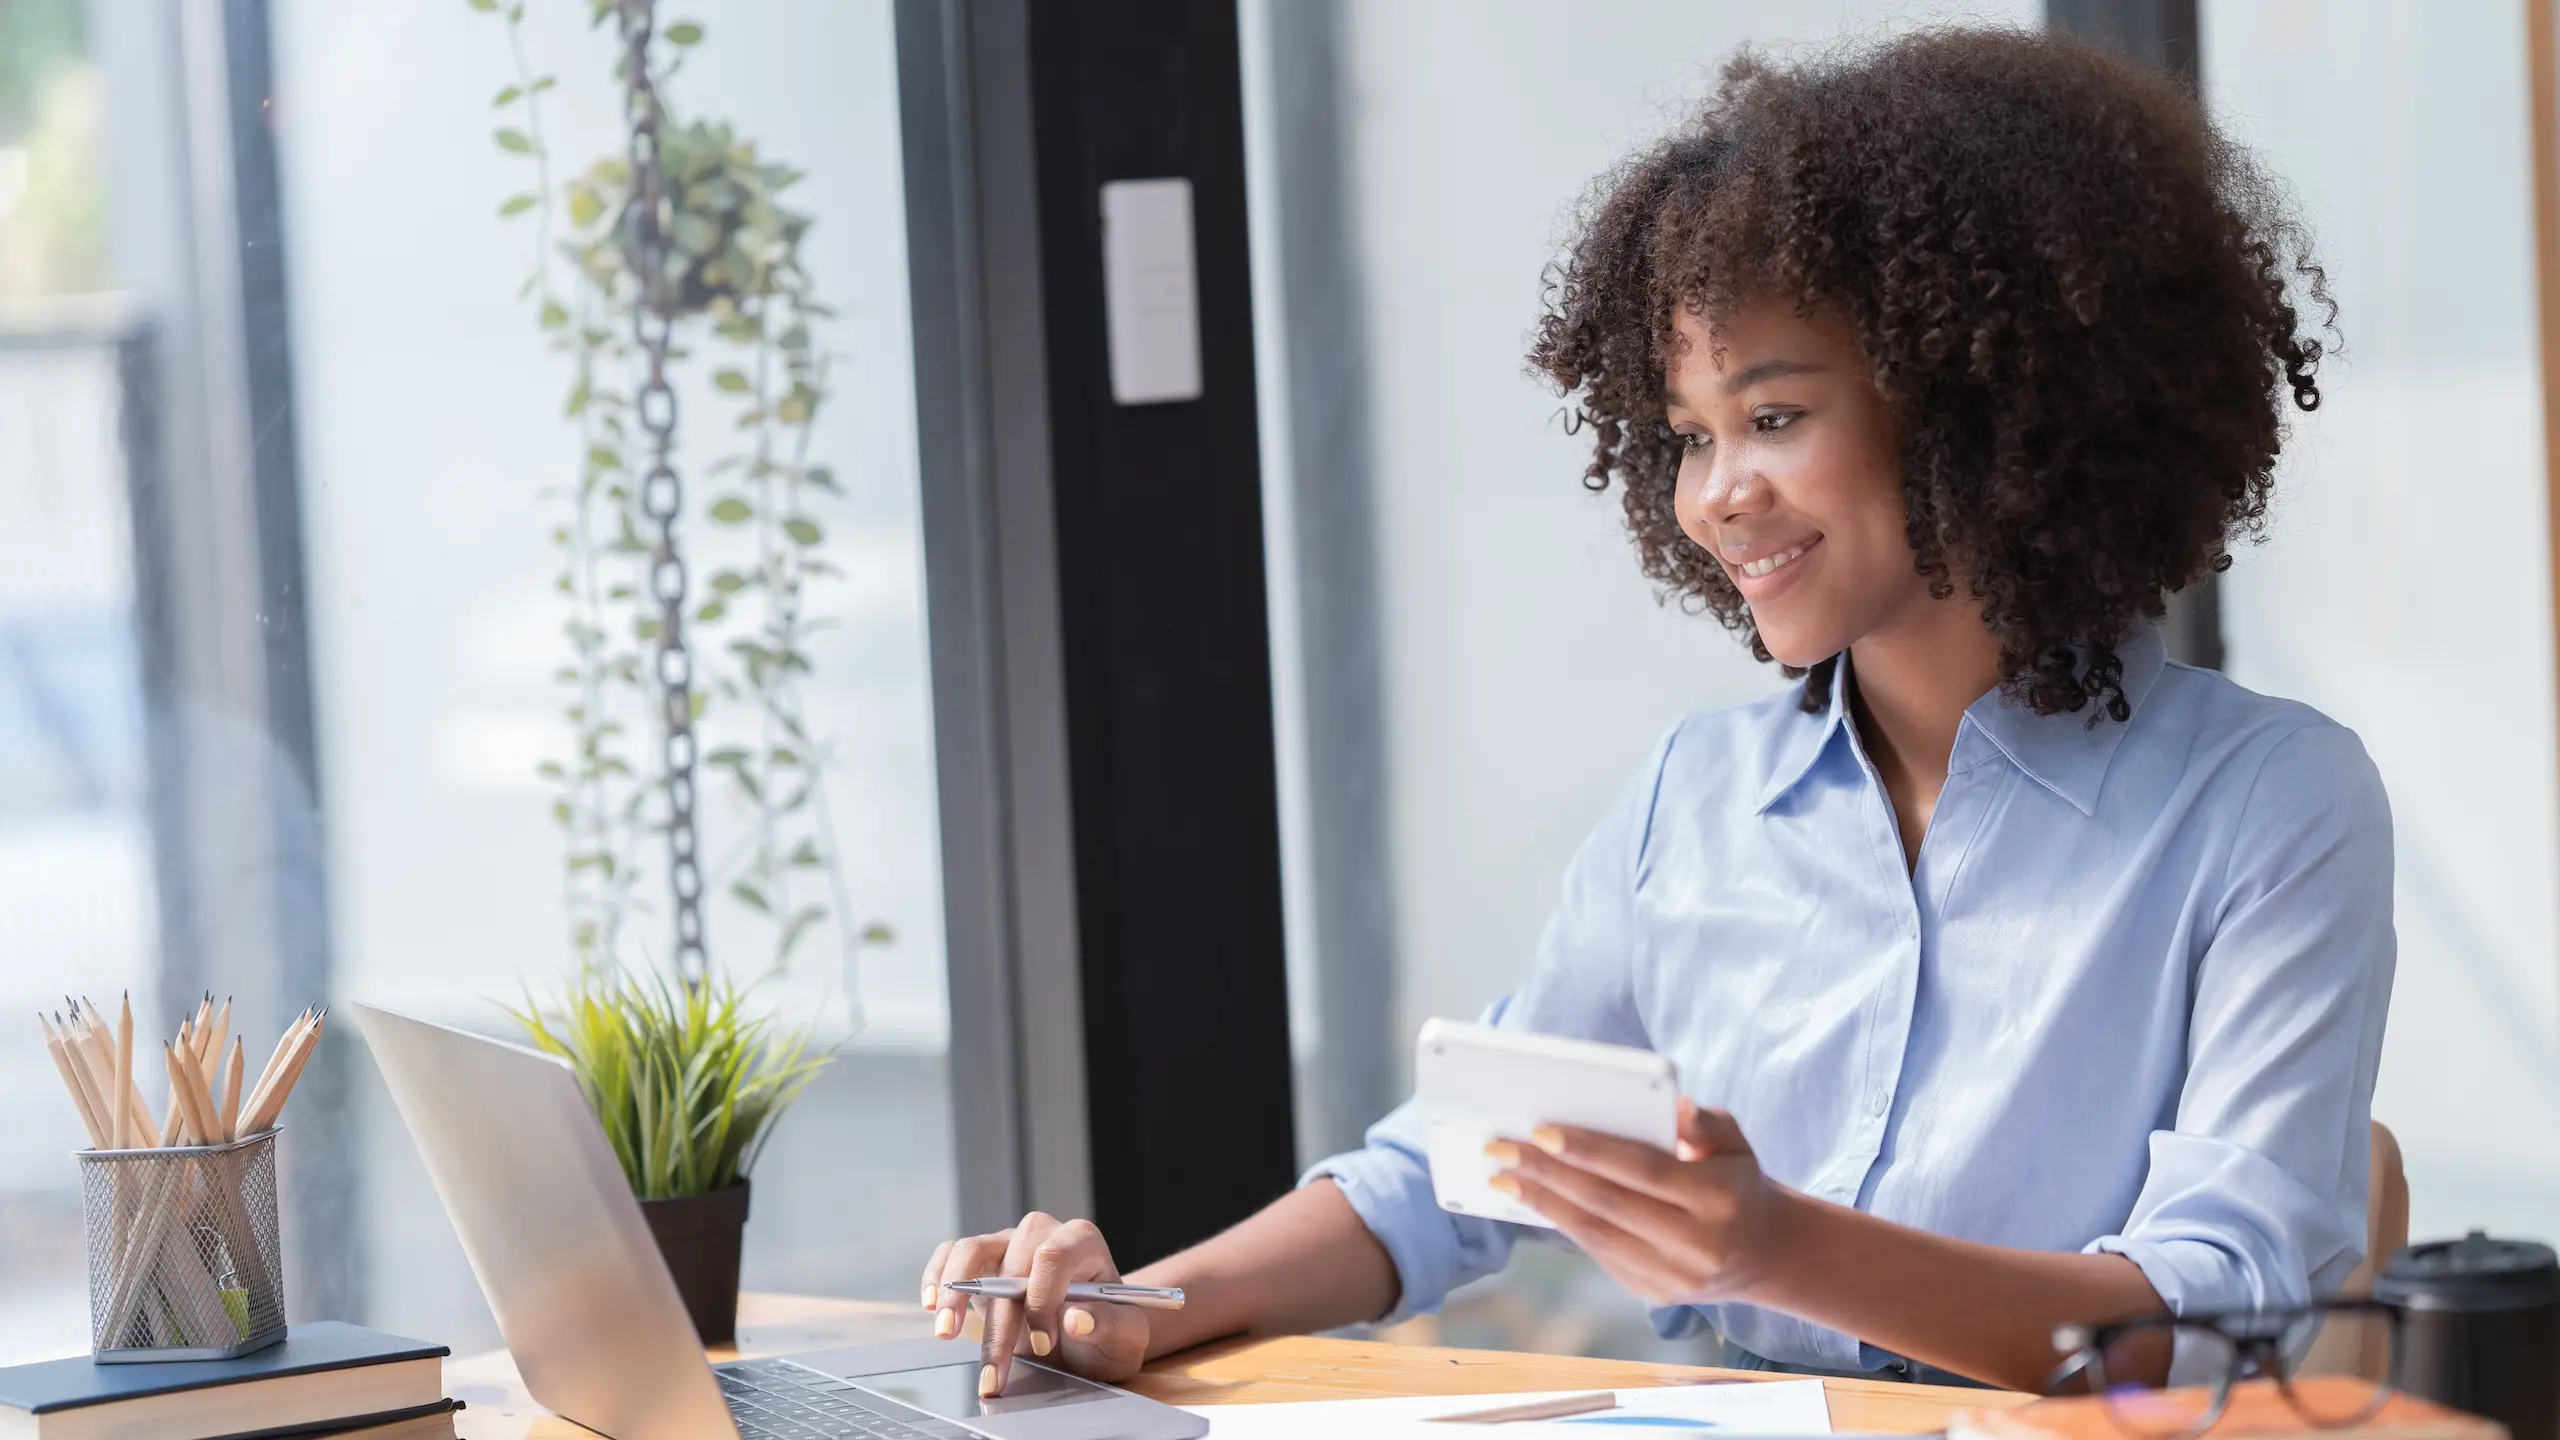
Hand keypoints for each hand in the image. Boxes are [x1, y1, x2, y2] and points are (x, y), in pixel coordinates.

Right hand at [920, 1212, 1149, 1395]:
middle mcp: (1043, 1234)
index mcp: (1083, 1242)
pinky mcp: (983, 1260)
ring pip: (972, 1249)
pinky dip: (938, 1277)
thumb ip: (1109, 1326)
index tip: (1043, 1344)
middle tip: (995, 1370)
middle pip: (1011, 1263)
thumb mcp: (1124, 1337)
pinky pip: (951, 1254)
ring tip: (946, 1333)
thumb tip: (1077, 1319)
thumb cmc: (1108, 1331)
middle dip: (1001, 1322)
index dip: (1043, 1299)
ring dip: (955, 1293)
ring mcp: (1009, 1244)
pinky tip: (932, 1306)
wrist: (1089, 1336)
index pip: (1055, 1256)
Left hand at [1487, 1100, 1787, 1306]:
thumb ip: (1704, 1122)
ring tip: (1501, 1175)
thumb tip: (1672, 1106)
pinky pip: (1598, 1253)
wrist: (1761, 1252)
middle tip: (1499, 1147)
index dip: (1590, 1150)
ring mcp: (1673, 1277)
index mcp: (1718, 1199)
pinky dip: (1562, 1223)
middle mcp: (1696, 1244)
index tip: (1540, 1130)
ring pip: (1594, 1234)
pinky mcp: (1653, 1294)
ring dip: (1541, 1202)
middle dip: (1546, 1173)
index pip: (1644, 1170)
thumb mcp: (1734, 1142)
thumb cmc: (1735, 1180)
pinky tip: (1533, 1199)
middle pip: (1607, 1203)